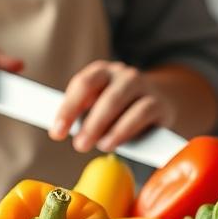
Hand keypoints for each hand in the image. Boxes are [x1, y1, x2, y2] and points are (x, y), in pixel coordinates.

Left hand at [52, 60, 177, 153]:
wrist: (160, 103)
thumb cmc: (119, 110)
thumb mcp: (98, 109)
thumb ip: (82, 116)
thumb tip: (60, 131)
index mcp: (102, 72)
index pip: (82, 85)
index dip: (68, 109)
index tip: (57, 133)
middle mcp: (123, 75)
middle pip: (103, 95)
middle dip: (90, 123)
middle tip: (79, 145)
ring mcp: (143, 86)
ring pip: (121, 102)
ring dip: (108, 127)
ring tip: (100, 146)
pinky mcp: (158, 103)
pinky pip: (142, 114)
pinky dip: (126, 129)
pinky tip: (115, 143)